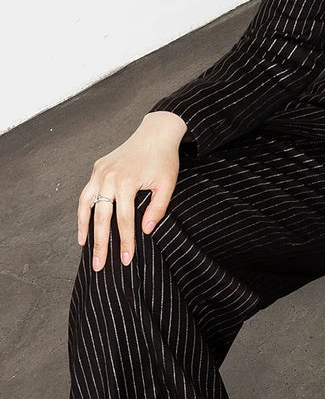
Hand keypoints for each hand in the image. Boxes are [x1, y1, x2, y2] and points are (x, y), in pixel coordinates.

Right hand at [78, 111, 186, 270]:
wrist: (156, 133)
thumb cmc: (164, 160)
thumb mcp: (167, 185)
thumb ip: (157, 209)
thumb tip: (145, 231)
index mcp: (127, 182)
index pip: (124, 220)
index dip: (125, 242)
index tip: (126, 260)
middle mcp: (109, 178)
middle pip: (102, 217)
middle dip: (101, 243)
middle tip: (99, 265)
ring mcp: (100, 172)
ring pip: (86, 204)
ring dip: (84, 227)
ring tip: (85, 247)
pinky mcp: (97, 168)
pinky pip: (86, 193)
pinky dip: (83, 210)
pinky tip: (84, 225)